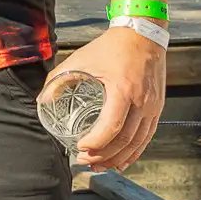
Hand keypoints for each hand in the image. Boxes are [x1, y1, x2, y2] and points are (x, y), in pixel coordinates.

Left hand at [46, 25, 165, 170]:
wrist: (143, 34)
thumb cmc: (111, 47)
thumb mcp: (81, 59)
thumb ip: (59, 79)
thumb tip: (42, 101)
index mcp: (123, 89)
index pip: (112, 127)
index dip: (96, 143)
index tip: (80, 148)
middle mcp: (142, 101)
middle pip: (124, 140)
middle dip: (103, 155)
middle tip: (84, 159)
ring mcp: (153, 107)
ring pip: (137, 143)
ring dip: (118, 158)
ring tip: (99, 165)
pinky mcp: (158, 108)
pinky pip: (147, 137)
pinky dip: (134, 152)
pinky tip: (121, 161)